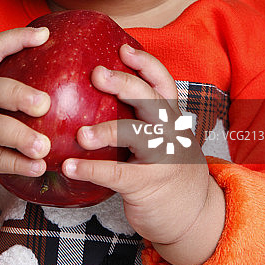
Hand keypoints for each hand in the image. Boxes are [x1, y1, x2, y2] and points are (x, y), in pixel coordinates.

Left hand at [62, 45, 224, 264]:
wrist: (194, 217)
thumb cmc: (166, 169)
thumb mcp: (162, 138)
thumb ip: (139, 117)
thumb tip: (94, 88)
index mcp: (171, 117)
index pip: (163, 83)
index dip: (145, 64)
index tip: (123, 48)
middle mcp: (171, 133)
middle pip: (151, 101)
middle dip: (125, 84)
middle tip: (96, 74)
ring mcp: (163, 159)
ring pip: (138, 136)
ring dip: (107, 131)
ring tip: (80, 133)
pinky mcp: (148, 186)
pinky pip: (118, 175)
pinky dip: (92, 169)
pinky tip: (69, 166)